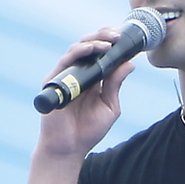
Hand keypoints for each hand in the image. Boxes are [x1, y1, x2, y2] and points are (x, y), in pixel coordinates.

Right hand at [35, 28, 137, 158]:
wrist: (69, 148)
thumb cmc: (88, 130)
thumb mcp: (109, 106)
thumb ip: (116, 85)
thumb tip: (130, 63)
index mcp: (93, 78)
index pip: (101, 53)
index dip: (111, 42)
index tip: (126, 37)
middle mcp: (78, 73)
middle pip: (89, 45)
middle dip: (104, 36)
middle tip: (118, 35)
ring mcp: (65, 76)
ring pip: (77, 48)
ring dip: (94, 41)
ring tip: (109, 43)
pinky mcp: (54, 80)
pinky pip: (66, 60)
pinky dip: (79, 51)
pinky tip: (92, 49)